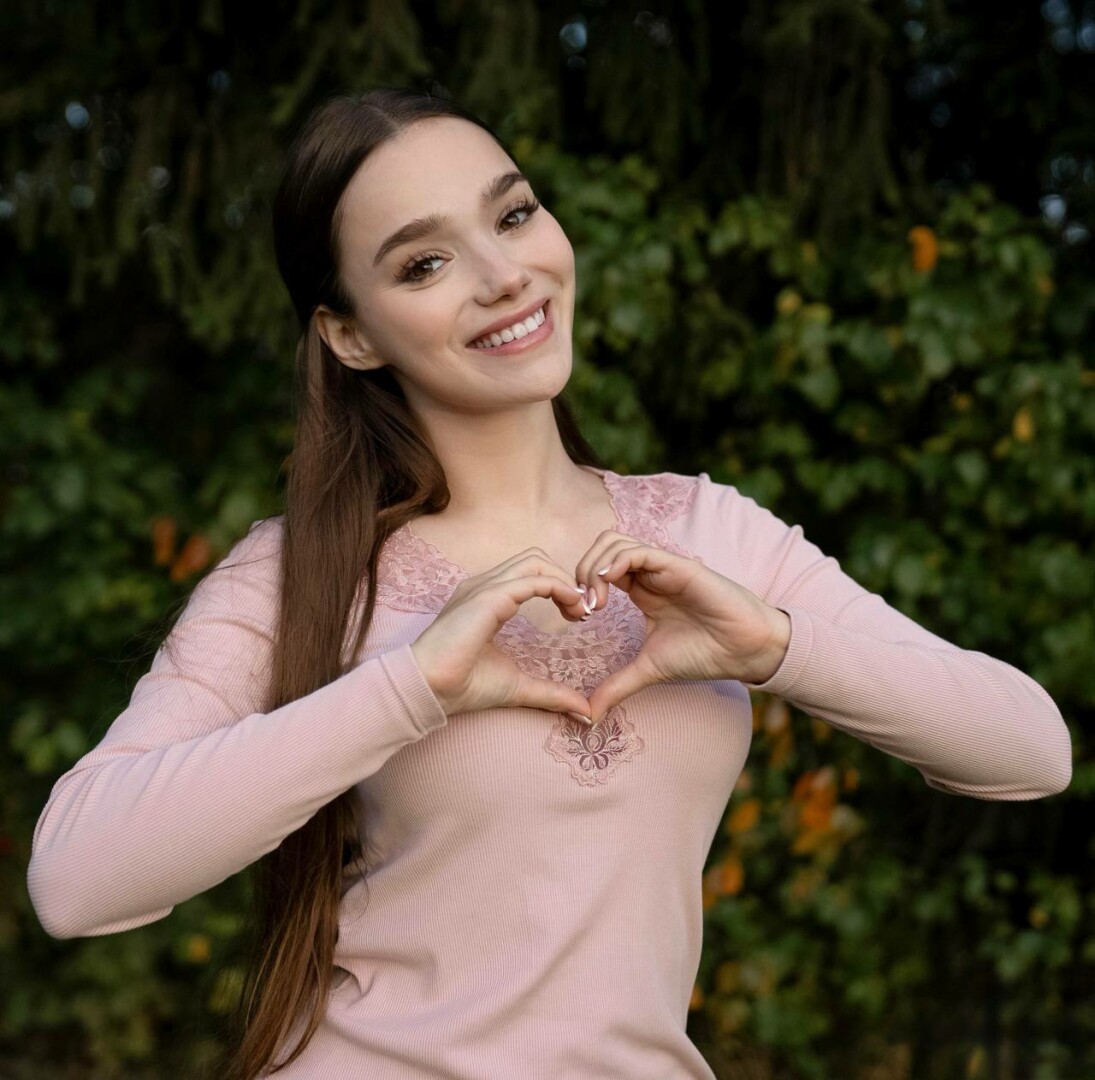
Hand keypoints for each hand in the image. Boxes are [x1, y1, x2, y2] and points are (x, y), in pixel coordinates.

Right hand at [410, 549, 594, 721]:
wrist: (430, 689)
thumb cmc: (463, 685)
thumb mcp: (519, 687)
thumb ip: (551, 693)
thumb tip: (585, 712)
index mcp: (488, 599)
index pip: (531, 575)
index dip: (559, 588)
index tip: (577, 616)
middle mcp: (486, 586)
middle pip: (536, 560)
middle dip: (566, 578)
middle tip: (583, 610)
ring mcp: (485, 587)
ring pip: (536, 562)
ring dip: (565, 580)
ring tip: (580, 609)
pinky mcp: (488, 597)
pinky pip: (532, 580)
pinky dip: (558, 587)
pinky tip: (572, 607)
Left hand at [574, 532, 790, 722]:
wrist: (744, 650)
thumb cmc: (704, 653)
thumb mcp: (649, 669)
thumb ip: (617, 685)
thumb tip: (589, 715)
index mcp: (640, 590)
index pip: (598, 570)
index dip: (580, 587)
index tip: (578, 618)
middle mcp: (648, 573)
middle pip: (600, 548)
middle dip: (581, 572)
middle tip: (583, 608)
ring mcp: (661, 566)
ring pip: (614, 542)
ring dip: (594, 567)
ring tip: (596, 603)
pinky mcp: (677, 566)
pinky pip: (638, 551)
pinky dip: (615, 563)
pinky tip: (609, 589)